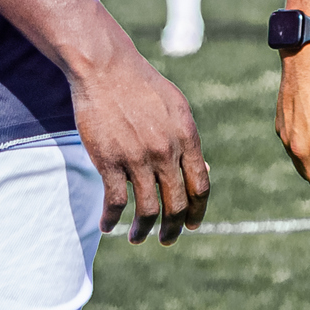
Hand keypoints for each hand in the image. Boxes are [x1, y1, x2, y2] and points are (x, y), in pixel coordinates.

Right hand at [68, 44, 209, 243]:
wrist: (107, 69)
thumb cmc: (142, 87)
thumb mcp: (176, 108)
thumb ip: (188, 141)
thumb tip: (203, 172)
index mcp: (187, 137)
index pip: (200, 185)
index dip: (199, 210)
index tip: (193, 225)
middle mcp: (167, 151)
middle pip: (177, 203)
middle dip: (174, 228)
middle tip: (167, 239)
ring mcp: (138, 158)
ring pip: (148, 209)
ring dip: (143, 230)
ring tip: (137, 238)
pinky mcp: (110, 161)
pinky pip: (115, 202)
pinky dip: (112, 219)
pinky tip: (107, 225)